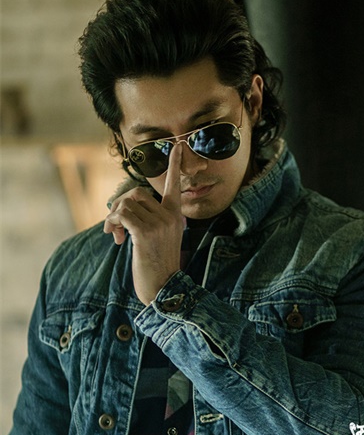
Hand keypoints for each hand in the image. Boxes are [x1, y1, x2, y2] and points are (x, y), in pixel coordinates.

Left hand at [104, 144, 183, 304]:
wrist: (163, 289)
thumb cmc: (158, 266)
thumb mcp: (158, 238)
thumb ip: (148, 220)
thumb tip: (123, 208)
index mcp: (175, 215)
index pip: (175, 185)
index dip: (175, 165)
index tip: (179, 146)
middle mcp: (169, 216)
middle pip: (136, 194)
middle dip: (120, 206)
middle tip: (114, 225)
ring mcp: (159, 224)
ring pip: (126, 204)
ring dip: (113, 218)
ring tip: (114, 234)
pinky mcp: (145, 232)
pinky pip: (122, 216)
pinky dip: (112, 224)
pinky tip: (115, 238)